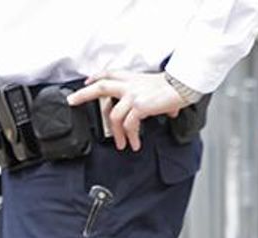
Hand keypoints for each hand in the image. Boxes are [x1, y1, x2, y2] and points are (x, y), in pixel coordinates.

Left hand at [66, 72, 188, 151]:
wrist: (186, 85)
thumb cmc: (175, 88)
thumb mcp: (158, 88)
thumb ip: (152, 98)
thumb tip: (160, 112)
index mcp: (133, 78)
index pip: (110, 74)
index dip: (97, 77)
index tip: (87, 81)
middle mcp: (130, 85)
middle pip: (101, 87)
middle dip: (83, 94)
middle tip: (72, 101)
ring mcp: (133, 95)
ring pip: (113, 116)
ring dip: (116, 134)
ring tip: (122, 144)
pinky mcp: (139, 106)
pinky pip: (128, 125)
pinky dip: (130, 136)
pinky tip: (134, 143)